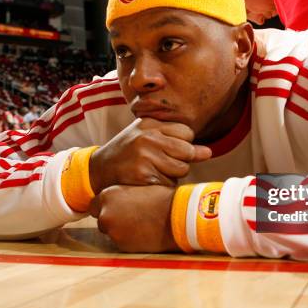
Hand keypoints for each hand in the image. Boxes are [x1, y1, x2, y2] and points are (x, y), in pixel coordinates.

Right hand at [89, 118, 210, 192]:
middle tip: (164, 162)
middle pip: (188, 151)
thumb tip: (208, 153)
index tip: (169, 148)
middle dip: (183, 160)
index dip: (183, 143)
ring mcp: (145, 156)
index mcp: (150, 122)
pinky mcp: (143, 175)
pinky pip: (169, 183)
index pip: (187, 133)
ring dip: (174, 174)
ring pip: (182, 169)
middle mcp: (148, 137)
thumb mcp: (147, 135)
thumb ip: (177, 140)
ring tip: (156, 170)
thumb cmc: (129, 151)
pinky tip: (149, 179)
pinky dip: (163, 185)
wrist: (99, 169)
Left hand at [91, 185, 178, 252]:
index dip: (107, 207)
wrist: (176, 215)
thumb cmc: (161, 198)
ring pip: (111, 232)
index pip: (95, 205)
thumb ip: (123, 196)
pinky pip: (121, 242)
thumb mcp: (137, 189)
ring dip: (120, 230)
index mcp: (108, 195)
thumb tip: (118, 202)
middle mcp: (105, 214)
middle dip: (113, 219)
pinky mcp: (122, 245)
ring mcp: (112, 231)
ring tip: (140, 224)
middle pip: (101, 219)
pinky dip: (129, 239)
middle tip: (131, 217)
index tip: (117, 208)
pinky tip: (144, 233)